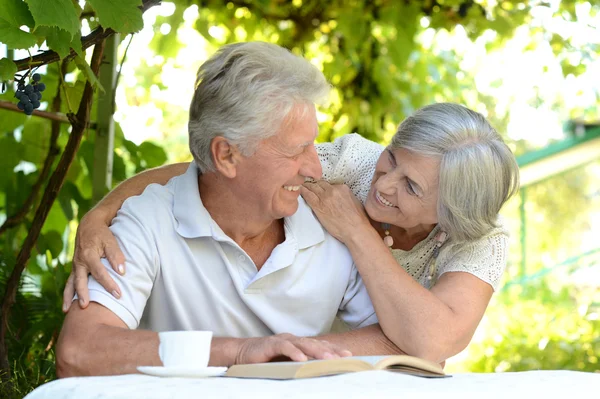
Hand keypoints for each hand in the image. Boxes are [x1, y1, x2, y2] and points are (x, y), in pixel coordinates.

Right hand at [62, 210, 125, 311]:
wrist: (88, 226)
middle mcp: (79, 262)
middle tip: (85, 307)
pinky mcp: (75, 268)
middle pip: (80, 281)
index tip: (118, 294)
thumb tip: (122, 271)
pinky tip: (67, 305)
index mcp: (89, 255)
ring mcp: (75, 266)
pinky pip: (70, 282)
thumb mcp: (111, 241)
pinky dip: (67, 293)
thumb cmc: (102, 234)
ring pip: (70, 283)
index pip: (100, 273)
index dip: (109, 284)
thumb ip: (116, 255)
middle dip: (83, 294)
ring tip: (67, 311)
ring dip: (68, 297)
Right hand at [235, 333, 351, 363]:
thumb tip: (318, 374)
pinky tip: (302, 359)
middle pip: (315, 343)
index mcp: (299, 344)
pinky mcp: (270, 344)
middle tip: (344, 358)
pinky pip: (284, 347)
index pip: (320, 345)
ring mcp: (283, 340)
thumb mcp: (286, 364)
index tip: (349, 357)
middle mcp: (293, 339)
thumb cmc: (265, 360)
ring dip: (316, 351)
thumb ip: (300, 366)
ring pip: (303, 344)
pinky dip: (294, 352)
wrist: (241, 354)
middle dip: (330, 350)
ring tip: (328, 358)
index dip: (334, 350)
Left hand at [301, 180, 370, 243]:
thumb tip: (337, 196)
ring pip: (312, 187)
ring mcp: (325, 197)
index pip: (329, 184)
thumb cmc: (357, 219)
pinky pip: (307, 195)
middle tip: (307, 184)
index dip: (323, 186)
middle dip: (313, 184)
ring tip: (301, 186)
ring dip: (306, 186)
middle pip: (319, 183)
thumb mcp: (353, 201)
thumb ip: (343, 195)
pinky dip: (303, 192)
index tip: (319, 188)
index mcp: (343, 188)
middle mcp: (333, 190)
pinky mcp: (318, 206)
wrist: (355, 230)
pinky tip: (299, 191)